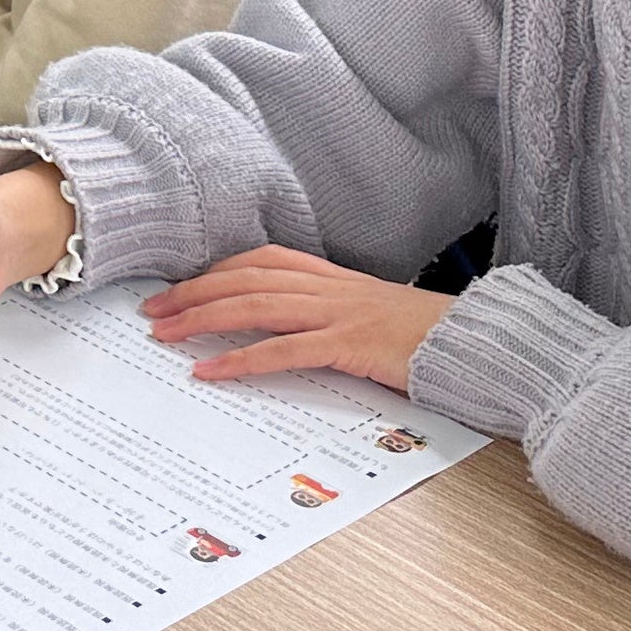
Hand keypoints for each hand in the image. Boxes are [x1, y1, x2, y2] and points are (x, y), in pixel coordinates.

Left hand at [142, 247, 449, 393]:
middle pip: (245, 278)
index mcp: (333, 277)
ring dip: (202, 318)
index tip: (180, 284)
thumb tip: (287, 332)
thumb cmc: (425, 337)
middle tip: (152, 308)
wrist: (478, 344)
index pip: (261, 260)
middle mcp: (329, 287)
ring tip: (164, 333)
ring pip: (255, 306)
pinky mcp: (349, 345)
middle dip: (192, 291)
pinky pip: (283, 350)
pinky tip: (209, 370)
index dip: (215, 270)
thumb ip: (329, 316)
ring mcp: (339, 313)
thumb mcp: (370, 316)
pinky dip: (240, 360)